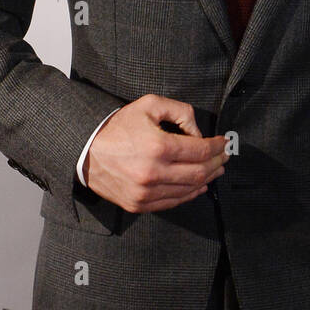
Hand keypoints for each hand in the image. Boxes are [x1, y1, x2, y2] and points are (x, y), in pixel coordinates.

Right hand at [82, 93, 229, 212]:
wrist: (85, 151)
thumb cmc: (117, 127)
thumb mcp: (149, 105)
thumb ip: (180, 111)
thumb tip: (198, 133)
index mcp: (158, 147)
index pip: (201, 150)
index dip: (218, 147)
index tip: (225, 142)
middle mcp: (153, 173)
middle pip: (200, 172)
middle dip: (218, 163)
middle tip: (225, 156)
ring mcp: (146, 193)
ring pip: (189, 190)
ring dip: (207, 179)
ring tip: (216, 169)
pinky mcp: (139, 204)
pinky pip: (173, 202)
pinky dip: (190, 194)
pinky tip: (199, 186)